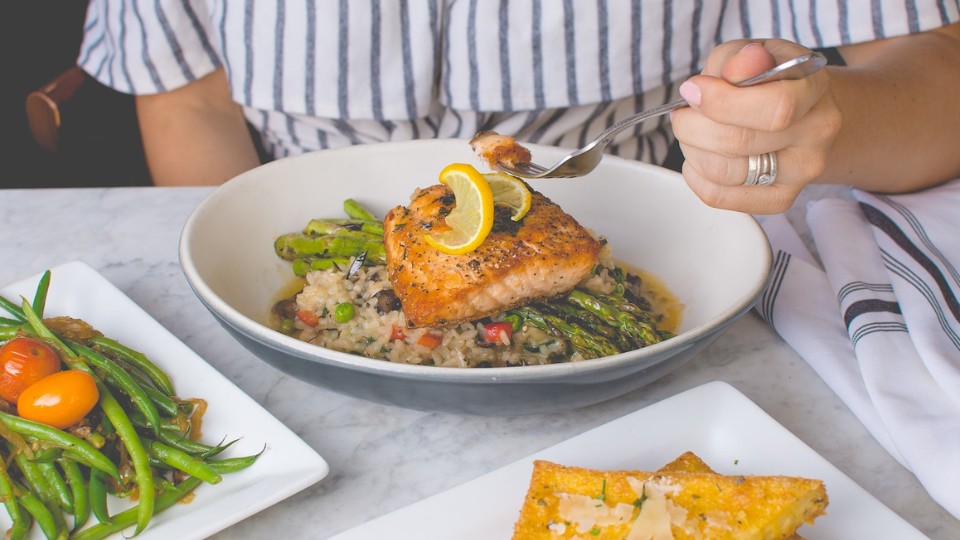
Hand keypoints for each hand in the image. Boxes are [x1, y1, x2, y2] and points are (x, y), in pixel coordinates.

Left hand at [671, 40, 840, 213]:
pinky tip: (699, 155)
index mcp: (814, 89)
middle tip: (683, 113)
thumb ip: (740, 58)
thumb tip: (737, 69)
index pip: (775, 107)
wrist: (800, 112)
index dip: (722, 101)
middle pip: (740, 142)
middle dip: (694, 126)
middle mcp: (816, 133)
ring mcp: (801, 171)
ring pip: (725, 172)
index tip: (693, 90)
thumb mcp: (754, 52)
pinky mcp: (779, 198)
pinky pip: (719, 196)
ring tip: (691, 132)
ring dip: (692, 150)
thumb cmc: (769, 79)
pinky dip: (695, 175)